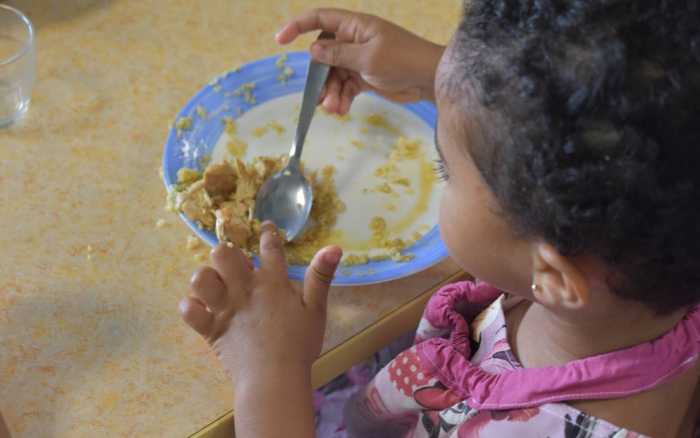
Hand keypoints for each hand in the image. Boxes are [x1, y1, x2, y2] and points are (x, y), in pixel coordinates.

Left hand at [179, 222, 342, 387]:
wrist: (274, 379)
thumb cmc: (299, 345)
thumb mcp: (316, 310)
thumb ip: (321, 276)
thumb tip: (334, 247)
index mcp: (272, 282)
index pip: (269, 247)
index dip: (268, 233)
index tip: (265, 226)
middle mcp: (244, 289)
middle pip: (224, 254)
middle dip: (227, 253)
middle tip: (235, 265)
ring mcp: (224, 308)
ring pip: (201, 277)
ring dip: (206, 278)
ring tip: (216, 286)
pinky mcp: (210, 329)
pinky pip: (189, 310)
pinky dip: (192, 307)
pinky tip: (201, 309)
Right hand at [276, 8, 444, 113]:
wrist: (429, 79)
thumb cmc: (402, 60)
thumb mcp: (367, 57)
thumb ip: (338, 54)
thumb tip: (312, 50)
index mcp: (354, 26)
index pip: (319, 19)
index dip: (298, 27)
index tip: (280, 40)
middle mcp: (354, 40)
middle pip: (324, 55)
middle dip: (320, 77)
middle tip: (320, 97)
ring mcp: (359, 59)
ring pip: (333, 75)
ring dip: (331, 92)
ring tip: (334, 108)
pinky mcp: (365, 77)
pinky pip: (345, 86)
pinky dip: (342, 98)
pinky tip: (342, 110)